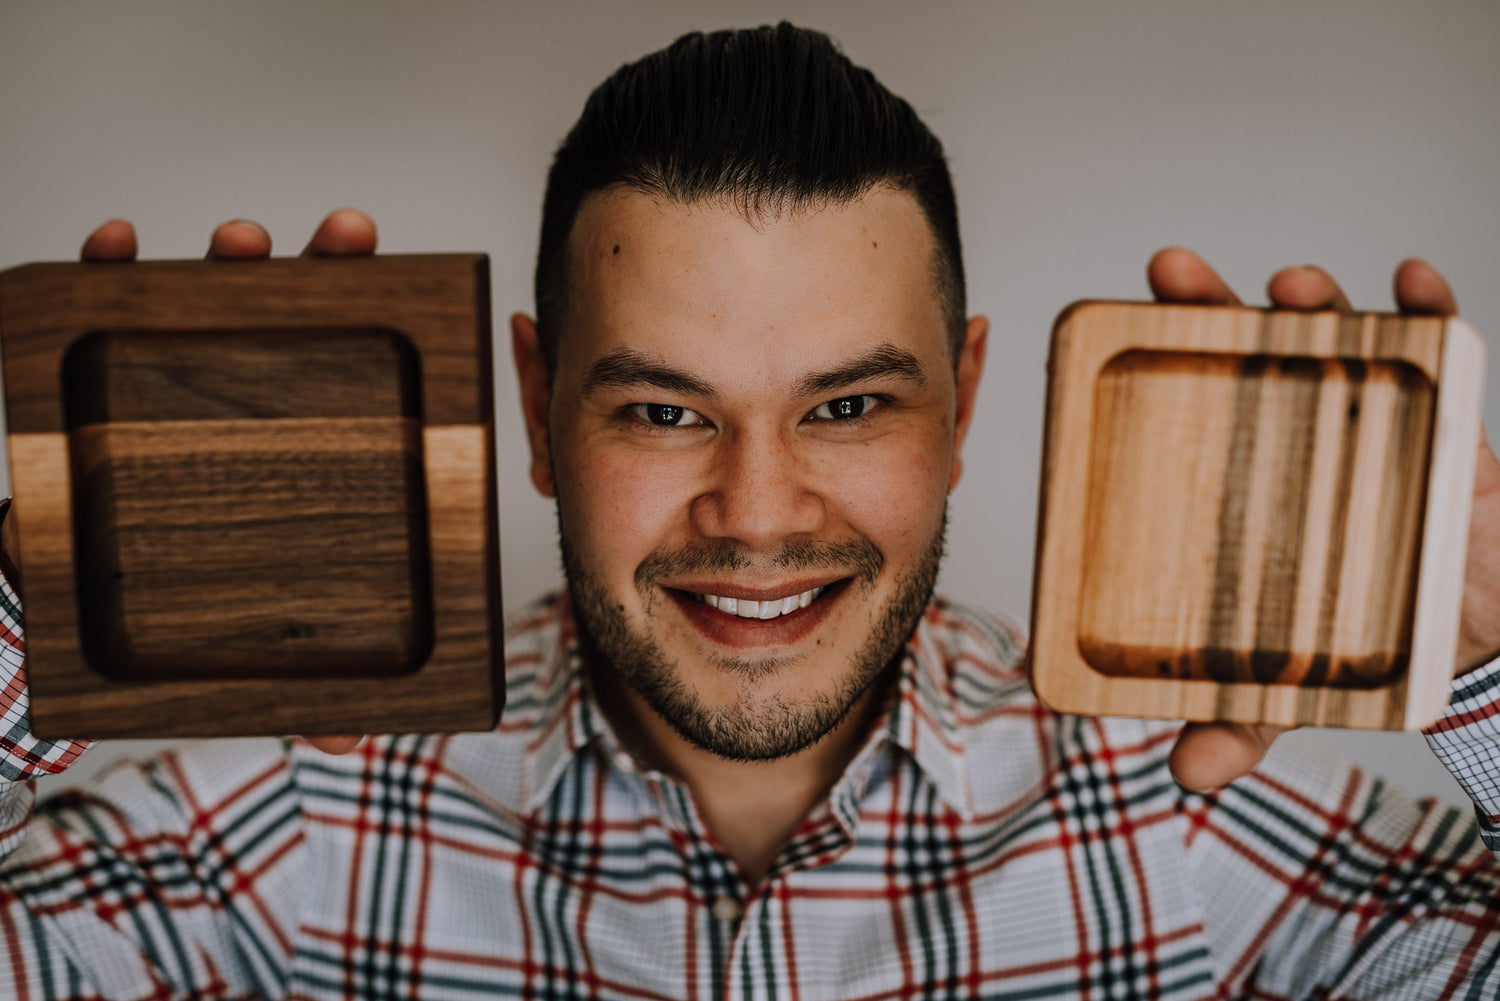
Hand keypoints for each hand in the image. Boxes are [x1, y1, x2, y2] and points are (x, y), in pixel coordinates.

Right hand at [79, 210, 379, 756]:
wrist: (58, 630)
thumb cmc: (169, 627)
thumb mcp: (247, 663)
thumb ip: (301, 696)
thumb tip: (353, 742)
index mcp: (301, 455)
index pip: (350, 382)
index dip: (382, 333)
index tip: (401, 284)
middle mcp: (246, 409)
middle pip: (293, 325)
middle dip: (324, 269)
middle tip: (347, 240)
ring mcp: (172, 392)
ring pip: (208, 306)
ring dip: (229, 261)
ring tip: (242, 242)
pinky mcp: (92, 392)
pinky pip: (101, 313)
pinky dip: (108, 274)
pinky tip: (115, 247)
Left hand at [1145, 248, 1489, 790]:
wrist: (1476, 642)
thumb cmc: (1365, 635)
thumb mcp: (1293, 685)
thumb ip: (1242, 722)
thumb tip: (1184, 774)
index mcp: (1242, 478)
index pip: (1185, 404)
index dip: (1146, 363)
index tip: (1105, 322)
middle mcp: (1294, 432)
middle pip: (1243, 350)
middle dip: (1207, 301)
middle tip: (1172, 274)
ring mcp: (1368, 417)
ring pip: (1334, 336)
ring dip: (1311, 300)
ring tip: (1290, 287)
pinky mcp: (1446, 420)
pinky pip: (1440, 347)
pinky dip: (1429, 308)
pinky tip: (1413, 282)